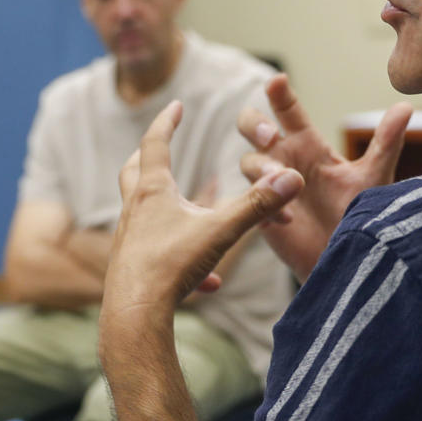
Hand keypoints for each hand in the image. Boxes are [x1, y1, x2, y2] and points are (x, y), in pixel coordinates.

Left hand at [103, 102, 302, 331]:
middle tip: (159, 148)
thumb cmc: (171, 266)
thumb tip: (292, 178)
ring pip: (143, 215)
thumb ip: (257, 205)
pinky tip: (208, 284)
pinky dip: (182, 262)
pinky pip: (158, 258)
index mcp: (153, 192)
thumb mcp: (220, 232)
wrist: (134, 314)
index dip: (167, 122)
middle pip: (133, 173)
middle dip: (147, 156)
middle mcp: (134, 211)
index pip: (156, 144)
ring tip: (190, 214)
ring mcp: (129, 240)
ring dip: (165, 209)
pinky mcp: (132, 269)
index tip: (177, 106)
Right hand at [237, 76, 410, 278]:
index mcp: (308, 146)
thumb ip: (386, 142)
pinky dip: (264, 204)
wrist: (349, 259)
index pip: (288, 111)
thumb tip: (405, 107)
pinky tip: (288, 218)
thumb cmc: (362, 215)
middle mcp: (285, 161)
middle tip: (270, 136)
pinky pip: (249, 201)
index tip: (277, 81)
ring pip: (248, 163)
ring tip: (290, 184)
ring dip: (263, 169)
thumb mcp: (374, 177)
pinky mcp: (261, 214)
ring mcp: (269, 187)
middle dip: (254, 124)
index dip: (278, 94)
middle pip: (251, 126)